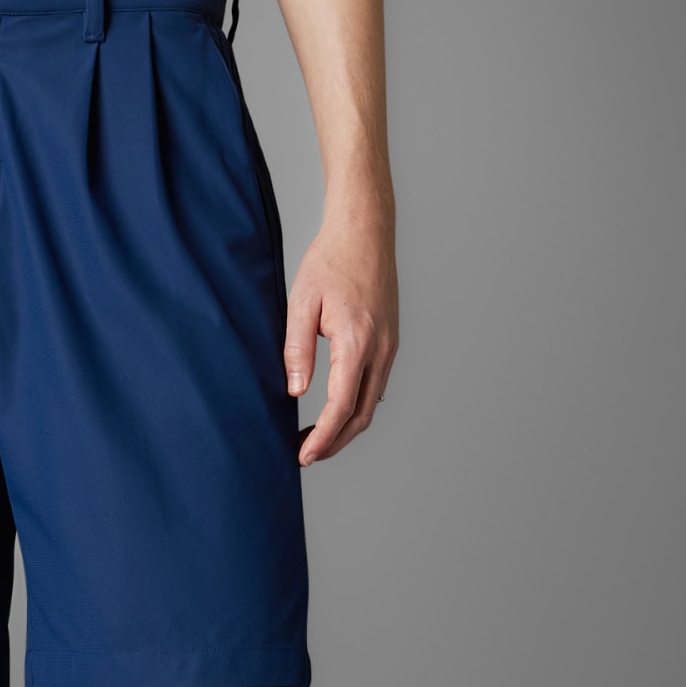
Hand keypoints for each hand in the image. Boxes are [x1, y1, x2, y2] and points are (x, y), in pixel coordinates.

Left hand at [287, 212, 398, 465]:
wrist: (365, 231)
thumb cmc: (330, 261)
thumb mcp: (301, 303)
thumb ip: (297, 350)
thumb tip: (296, 392)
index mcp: (357, 341)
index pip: (341, 405)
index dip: (323, 437)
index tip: (304, 455)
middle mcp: (381, 349)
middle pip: (362, 415)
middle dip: (335, 442)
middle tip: (306, 455)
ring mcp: (390, 346)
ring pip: (372, 403)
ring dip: (346, 427)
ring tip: (316, 437)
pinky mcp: (390, 342)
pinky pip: (376, 385)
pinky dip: (356, 407)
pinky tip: (335, 409)